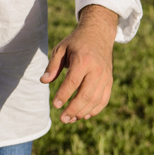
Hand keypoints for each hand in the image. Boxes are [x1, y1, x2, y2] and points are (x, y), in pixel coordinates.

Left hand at [40, 4, 118, 123]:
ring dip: (83, 112)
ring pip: (95, 100)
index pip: (73, 81)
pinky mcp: (109, 81)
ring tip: (70, 119)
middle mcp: (96, 70)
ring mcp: (105, 76)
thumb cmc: (76, 42)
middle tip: (62, 119)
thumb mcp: (61, 48)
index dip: (64, 95)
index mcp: (83, 60)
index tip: (55, 105)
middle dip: (73, 109)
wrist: (99, 35)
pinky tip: (84, 115)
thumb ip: (53, 65)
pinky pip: (104, 99)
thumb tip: (43, 81)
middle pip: (86, 94)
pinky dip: (95, 110)